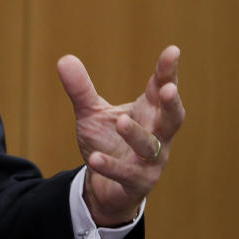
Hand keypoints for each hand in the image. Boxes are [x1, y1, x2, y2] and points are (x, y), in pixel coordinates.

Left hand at [57, 45, 184, 225]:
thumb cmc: (107, 143)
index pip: (161, 89)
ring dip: (136, 134)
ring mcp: (149, 162)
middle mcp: (156, 136)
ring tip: (121, 121)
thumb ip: (81, 89)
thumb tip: (64, 58)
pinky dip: (110, 166)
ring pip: (150, 147)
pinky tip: (94, 158)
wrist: (105, 187)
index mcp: (149, 113)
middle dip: (172, 104)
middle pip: (172, 119)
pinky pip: (125, 174)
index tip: (173, 50)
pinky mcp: (135, 183)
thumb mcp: (91, 113)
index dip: (168, 71)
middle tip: (169, 88)